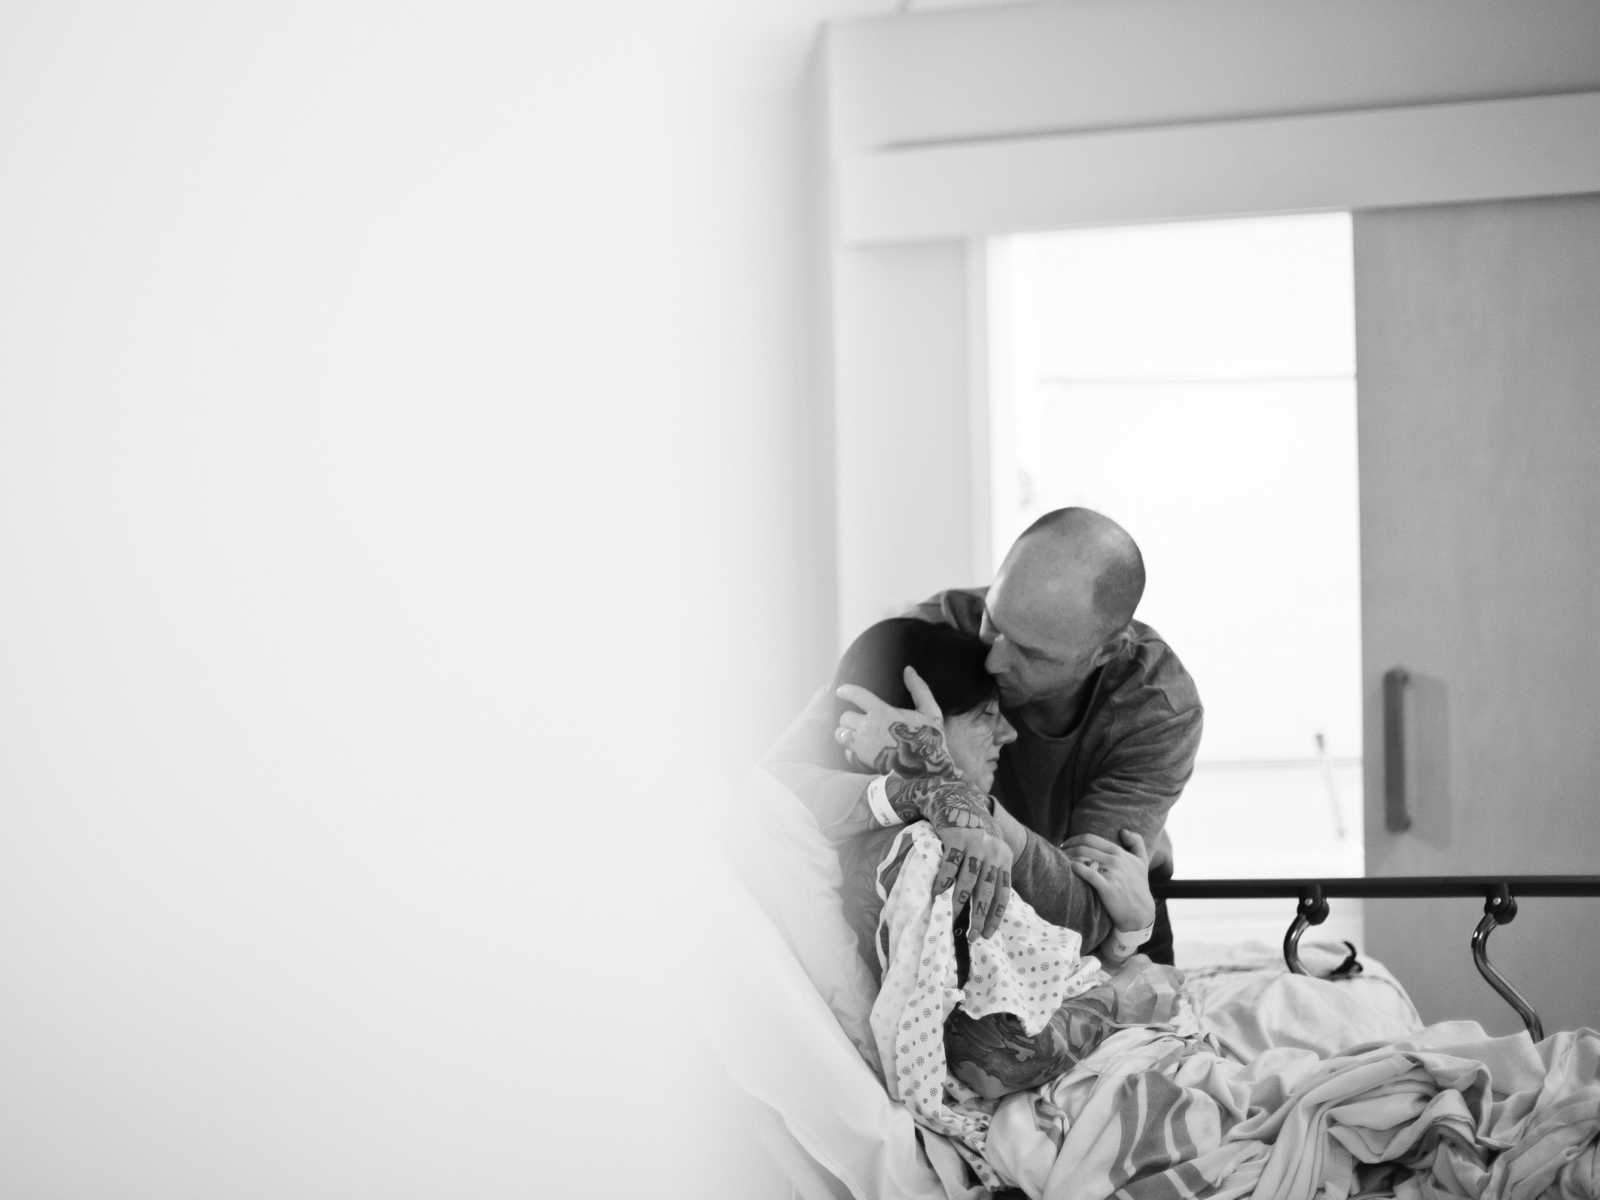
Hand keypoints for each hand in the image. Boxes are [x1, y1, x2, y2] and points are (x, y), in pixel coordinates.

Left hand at [834, 666, 956, 778]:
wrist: (926, 773)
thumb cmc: (930, 742)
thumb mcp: (931, 712)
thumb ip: (919, 689)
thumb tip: (909, 670)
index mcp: (882, 712)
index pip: (856, 695)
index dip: (846, 691)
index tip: (840, 691)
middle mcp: (868, 727)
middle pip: (845, 717)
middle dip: (849, 717)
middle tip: (857, 720)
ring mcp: (862, 746)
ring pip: (841, 734)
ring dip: (846, 733)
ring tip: (855, 735)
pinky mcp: (861, 762)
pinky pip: (846, 753)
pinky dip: (850, 751)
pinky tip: (860, 752)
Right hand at [895, 776, 1012, 938]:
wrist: (958, 799)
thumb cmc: (973, 830)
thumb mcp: (991, 848)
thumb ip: (991, 871)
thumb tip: (986, 906)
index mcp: (1003, 858)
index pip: (1003, 893)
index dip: (996, 915)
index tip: (987, 933)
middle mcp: (992, 852)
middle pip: (986, 890)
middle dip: (979, 916)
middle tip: (972, 936)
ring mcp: (975, 844)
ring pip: (968, 880)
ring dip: (960, 902)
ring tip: (953, 919)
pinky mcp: (957, 838)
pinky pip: (950, 864)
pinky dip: (944, 880)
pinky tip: (938, 894)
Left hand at [1063, 830, 1155, 931]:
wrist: (1141, 914)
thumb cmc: (1139, 888)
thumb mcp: (1142, 863)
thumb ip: (1136, 843)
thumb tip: (1123, 831)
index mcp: (1119, 852)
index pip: (1089, 838)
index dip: (1073, 840)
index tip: (1064, 845)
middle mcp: (1116, 860)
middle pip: (1083, 847)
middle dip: (1066, 848)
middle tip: (1057, 854)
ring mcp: (1112, 873)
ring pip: (1082, 857)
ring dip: (1067, 857)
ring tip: (1059, 863)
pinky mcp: (1108, 887)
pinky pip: (1087, 873)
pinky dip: (1075, 868)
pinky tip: (1069, 869)